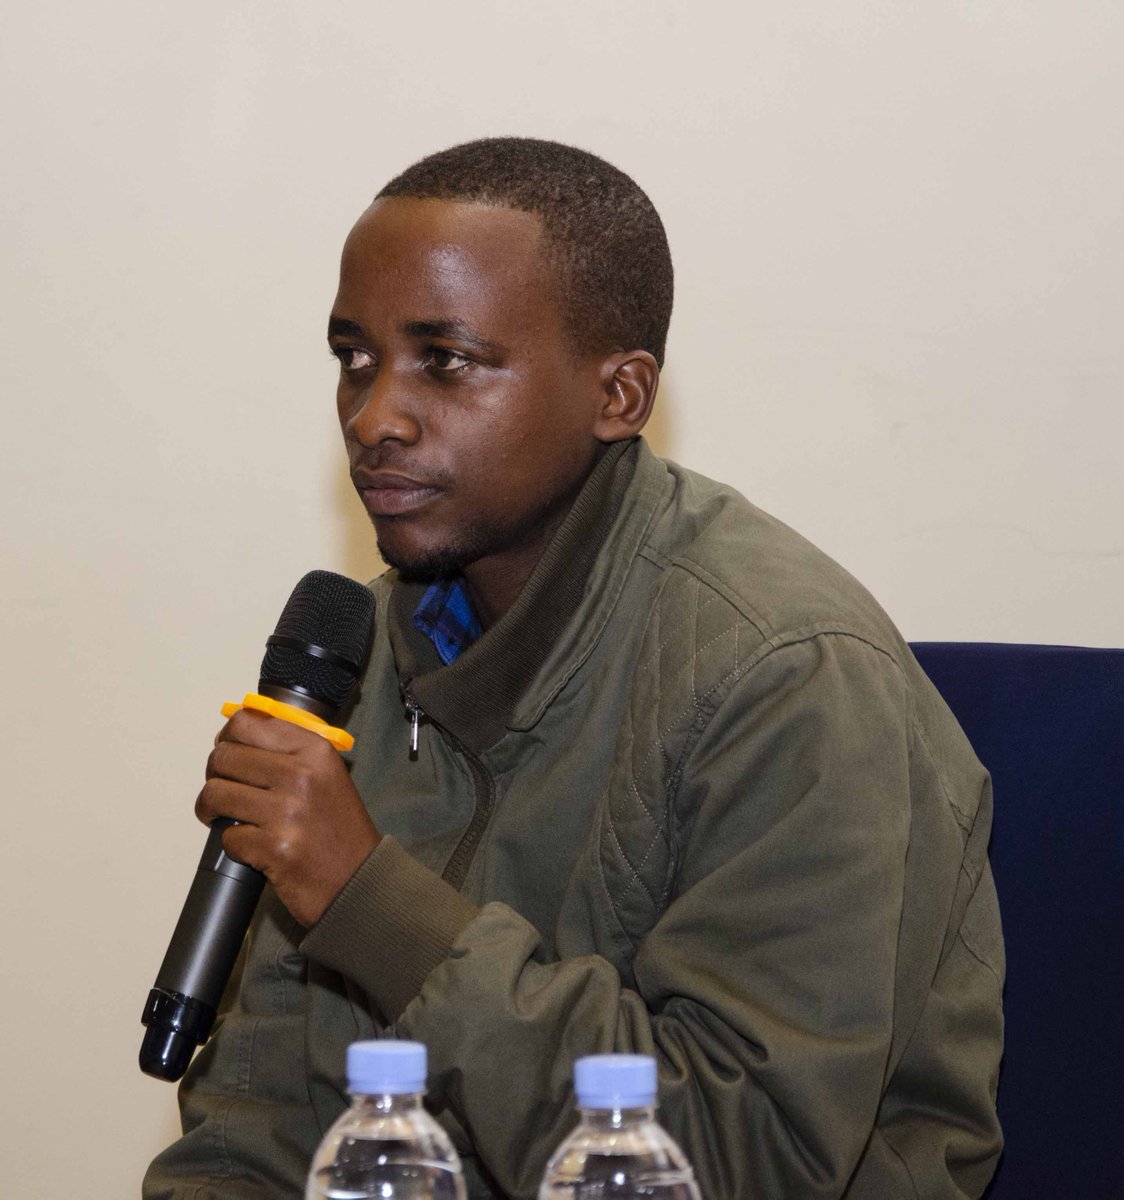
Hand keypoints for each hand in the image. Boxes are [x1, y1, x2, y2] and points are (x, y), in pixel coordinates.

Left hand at [195, 709, 380, 926]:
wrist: (357, 879)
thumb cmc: (338, 828)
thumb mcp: (327, 775)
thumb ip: (289, 753)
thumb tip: (236, 739)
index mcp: (314, 751)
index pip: (247, 723)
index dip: (227, 738)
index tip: (228, 751)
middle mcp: (300, 775)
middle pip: (224, 757)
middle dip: (215, 774)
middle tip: (223, 788)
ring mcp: (286, 812)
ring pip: (216, 794)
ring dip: (211, 808)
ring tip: (221, 816)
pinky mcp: (273, 847)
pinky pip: (227, 836)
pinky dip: (232, 842)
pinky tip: (249, 844)